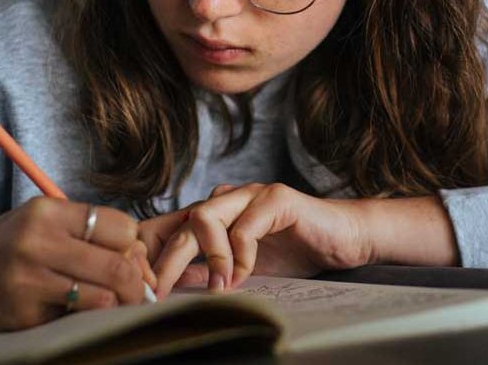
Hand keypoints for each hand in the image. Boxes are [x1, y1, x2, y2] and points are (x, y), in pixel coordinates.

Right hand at [0, 197, 157, 330]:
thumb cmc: (20, 242)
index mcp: (49, 212)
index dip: (133, 245)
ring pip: (102, 298)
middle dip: (137, 284)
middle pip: (117, 266)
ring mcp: (29, 282)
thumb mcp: (50, 221)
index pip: (121, 228)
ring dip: (116, 304)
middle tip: (138, 292)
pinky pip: (76, 320)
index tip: (130, 256)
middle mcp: (38, 244)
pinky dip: (86, 317)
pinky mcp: (25, 315)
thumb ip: (93, 232)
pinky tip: (77, 310)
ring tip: (113, 302)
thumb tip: (142, 258)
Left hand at [140, 183, 372, 298]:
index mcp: (217, 213)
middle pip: (182, 225)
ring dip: (207, 257)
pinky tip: (244, 275)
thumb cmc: (297, 251)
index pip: (174, 227)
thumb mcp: (244, 269)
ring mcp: (252, 194)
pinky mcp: (276, 198)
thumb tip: (173, 283)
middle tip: (159, 293)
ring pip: (206, 216)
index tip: (144, 289)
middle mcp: (229, 198)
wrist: (344, 239)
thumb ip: (209, 270)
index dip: (154, 254)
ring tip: (218, 288)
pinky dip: (240, 256)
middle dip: (167, 262)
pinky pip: (245, 225)